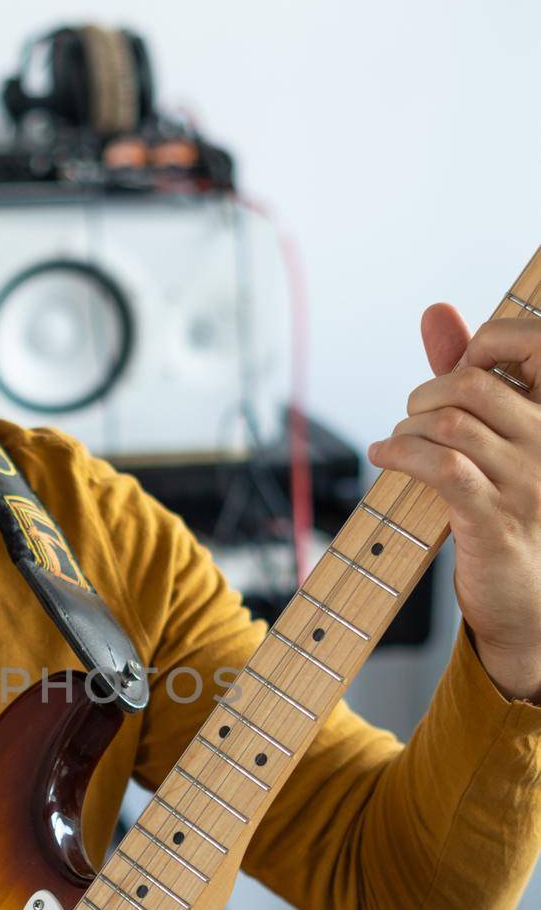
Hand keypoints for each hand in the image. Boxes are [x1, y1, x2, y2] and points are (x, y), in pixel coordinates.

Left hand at [368, 303, 540, 701]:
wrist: (527, 597)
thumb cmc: (510, 505)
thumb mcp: (499, 436)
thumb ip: (472, 372)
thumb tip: (437, 311)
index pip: (536, 342)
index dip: (485, 341)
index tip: (458, 367)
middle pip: (472, 384)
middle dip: (425, 394)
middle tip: (412, 417)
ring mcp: (526, 481)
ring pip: (450, 424)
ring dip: (407, 428)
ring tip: (397, 442)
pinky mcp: (493, 519)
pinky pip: (440, 467)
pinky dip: (400, 454)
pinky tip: (384, 457)